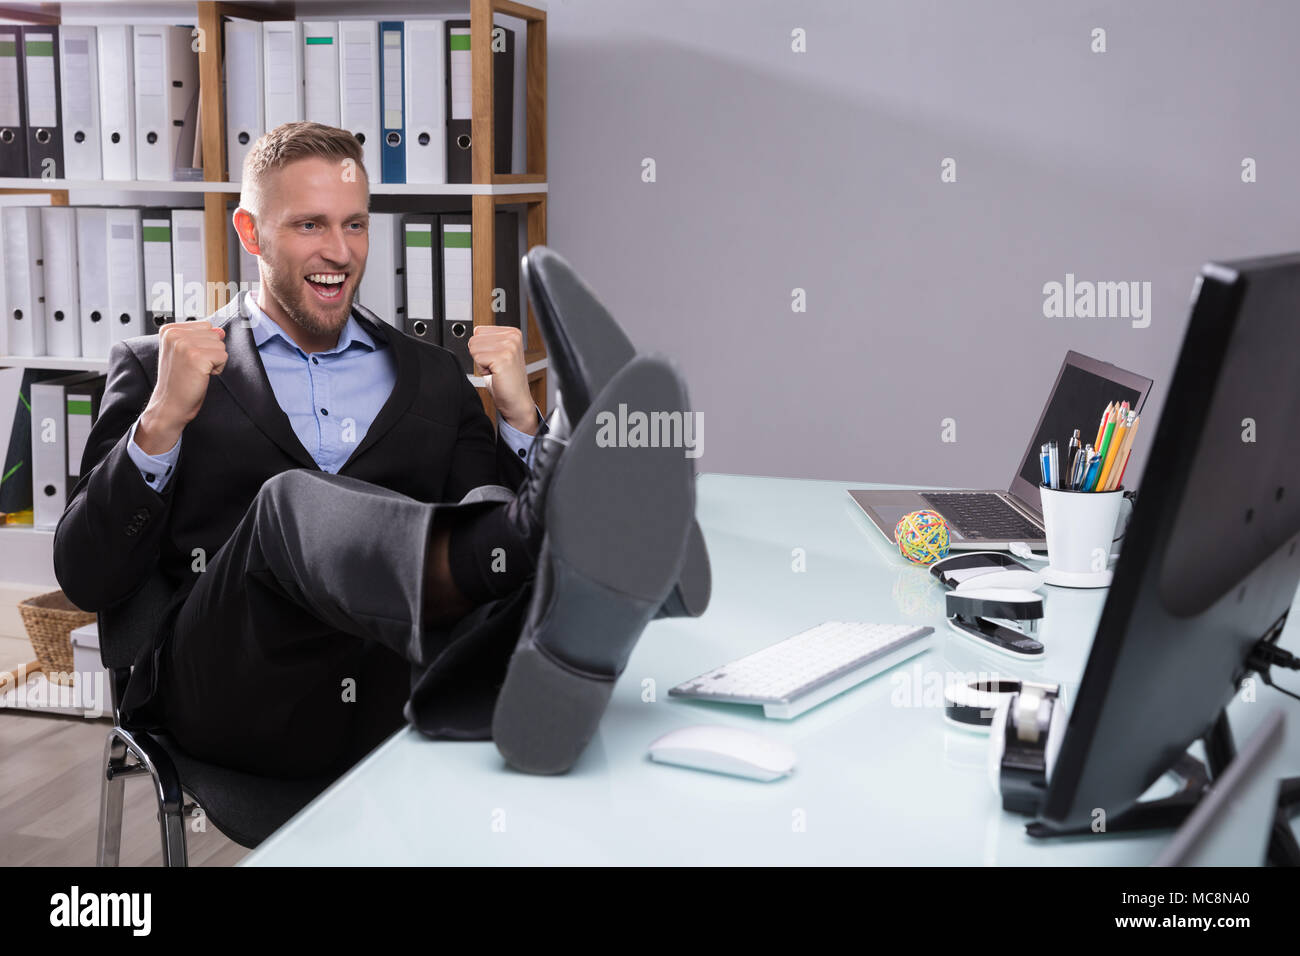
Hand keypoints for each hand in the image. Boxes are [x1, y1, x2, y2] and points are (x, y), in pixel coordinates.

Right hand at [136, 321, 227, 453]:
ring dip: (214, 361)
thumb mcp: (185, 353)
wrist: (170, 403)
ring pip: (220, 345)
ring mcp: (185, 344)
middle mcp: (174, 334)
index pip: (205, 326)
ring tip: (196, 371)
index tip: (189, 358)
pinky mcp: (197, 356)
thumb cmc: (177, 381)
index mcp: (169, 330)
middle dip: (210, 352)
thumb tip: (220, 330)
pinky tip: (201, 375)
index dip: (204, 344)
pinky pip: (223, 357)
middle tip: (193, 366)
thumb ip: (200, 338)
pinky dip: (218, 369)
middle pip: (214, 334)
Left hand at [468, 325, 536, 434]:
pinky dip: (482, 370)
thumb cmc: (506, 380)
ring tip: (495, 370)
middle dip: (480, 355)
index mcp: (513, 333)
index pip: (479, 330)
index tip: (495, 359)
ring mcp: (509, 347)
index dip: (482, 348)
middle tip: (495, 366)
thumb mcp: (498, 353)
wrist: (517, 401)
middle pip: (475, 338)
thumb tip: (473, 332)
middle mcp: (513, 337)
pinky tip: (495, 374)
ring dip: (481, 363)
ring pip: (474, 348)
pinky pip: (477, 358)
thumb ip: (488, 340)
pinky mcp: (503, 358)